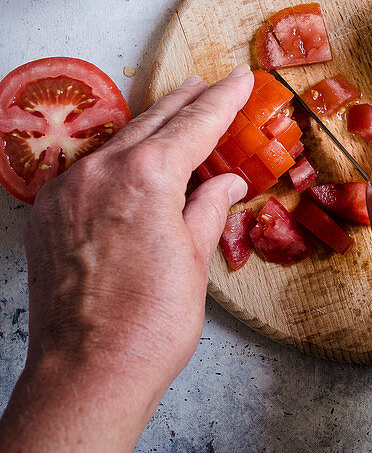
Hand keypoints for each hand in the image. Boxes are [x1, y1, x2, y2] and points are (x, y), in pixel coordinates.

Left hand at [0, 65, 252, 452]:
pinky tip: (132, 161)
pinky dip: (118, 158)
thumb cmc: (150, 324)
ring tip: (176, 114)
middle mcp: (103, 170)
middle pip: (154, 121)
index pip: (195, 124)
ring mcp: (69, 189)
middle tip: (211, 85)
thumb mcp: (195, 260)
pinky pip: (90, 168)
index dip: (223, 99)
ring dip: (151, 127)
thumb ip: (208, 207)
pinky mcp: (48, 213)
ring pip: (119, 141)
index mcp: (147, 175)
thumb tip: (228, 181)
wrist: (85, 374)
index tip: (243, 79)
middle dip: (187, 102)